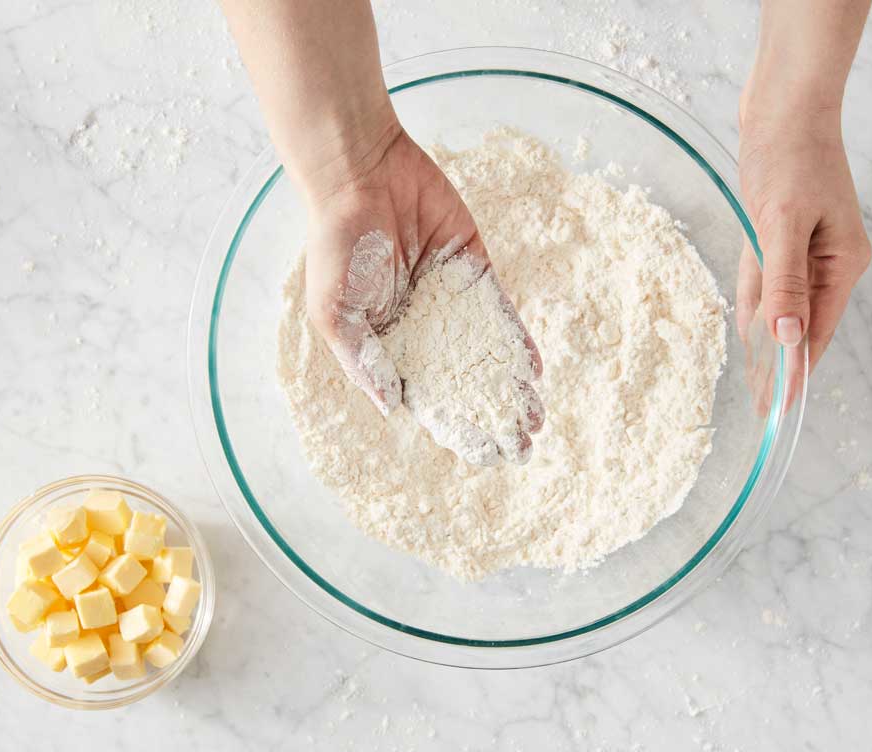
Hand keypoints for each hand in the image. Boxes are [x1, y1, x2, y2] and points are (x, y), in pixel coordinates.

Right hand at [299, 115, 544, 464]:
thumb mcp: (334, 310)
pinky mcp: (473, 271)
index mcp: (387, 345)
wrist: (360, 175)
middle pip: (463, 382)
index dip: (456, 427)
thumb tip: (391, 406)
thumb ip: (362, 359)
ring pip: (487, 352)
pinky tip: (534, 370)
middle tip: (523, 446)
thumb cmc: (336, 242)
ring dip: (511, 386)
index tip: (485, 456)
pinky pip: (499, 312)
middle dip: (492, 414)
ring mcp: (450, 301)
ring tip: (536, 420)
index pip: (426, 397)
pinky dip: (517, 341)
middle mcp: (422, 329)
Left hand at [736, 82, 871, 394]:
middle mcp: (830, 260)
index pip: (816, 331)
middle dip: (781, 363)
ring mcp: (809, 245)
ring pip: (782, 301)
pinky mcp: (786, 229)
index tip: (781, 410)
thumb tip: (788, 337)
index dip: (797, 372)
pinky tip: (751, 325)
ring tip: (754, 382)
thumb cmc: (788, 157)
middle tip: (760, 407)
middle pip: (800, 322)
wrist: (786, 101)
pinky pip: (770, 275)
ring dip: (767, 337)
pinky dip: (759, 300)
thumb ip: (785, 282)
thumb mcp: (782, 223)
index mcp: (842, 264)